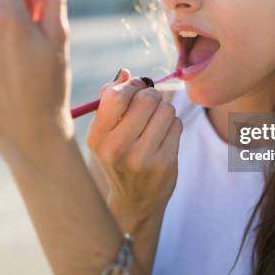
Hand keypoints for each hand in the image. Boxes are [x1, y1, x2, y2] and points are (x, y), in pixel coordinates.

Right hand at [87, 69, 181, 221]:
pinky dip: (173, 125)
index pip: (116, 95)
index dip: (131, 85)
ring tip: (155, 124)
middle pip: (146, 98)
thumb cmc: (119, 157)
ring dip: (164, 111)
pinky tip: (163, 138)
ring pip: (166, 109)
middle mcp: (117, 148)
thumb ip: (110, 99)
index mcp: (98, 137)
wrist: (135, 201)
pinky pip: (177, 124)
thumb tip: (126, 73)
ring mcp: (142, 157)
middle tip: (149, 104)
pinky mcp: (165, 163)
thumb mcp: (105, 134)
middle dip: (151, 95)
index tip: (135, 89)